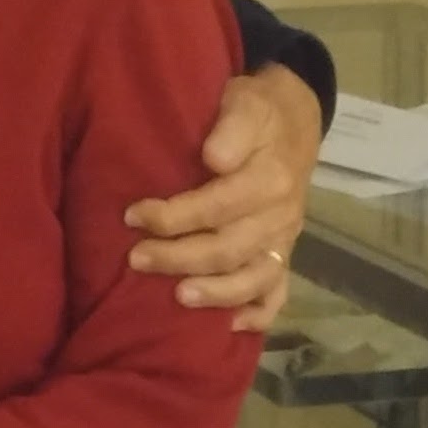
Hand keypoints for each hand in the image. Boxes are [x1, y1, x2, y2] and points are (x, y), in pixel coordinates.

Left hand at [125, 63, 320, 330]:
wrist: (295, 119)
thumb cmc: (257, 111)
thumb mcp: (245, 101)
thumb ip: (231, 127)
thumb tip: (213, 158)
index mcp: (270, 178)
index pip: (217, 206)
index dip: (173, 216)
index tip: (132, 216)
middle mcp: (280, 215)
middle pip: (229, 248)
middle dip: (179, 258)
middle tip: (136, 260)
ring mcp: (285, 239)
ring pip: (254, 277)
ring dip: (216, 293)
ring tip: (178, 298)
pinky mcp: (285, 252)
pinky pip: (280, 292)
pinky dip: (259, 313)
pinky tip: (230, 326)